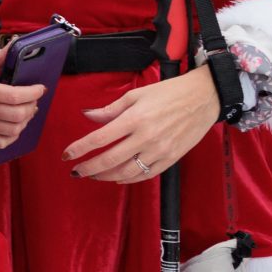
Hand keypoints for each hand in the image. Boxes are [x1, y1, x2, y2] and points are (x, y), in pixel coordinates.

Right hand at [0, 46, 45, 148]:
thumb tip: (16, 44)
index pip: (13, 96)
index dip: (32, 93)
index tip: (40, 88)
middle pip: (16, 114)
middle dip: (32, 106)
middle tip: (34, 99)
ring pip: (13, 129)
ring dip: (26, 120)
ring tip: (27, 110)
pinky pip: (2, 142)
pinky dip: (14, 135)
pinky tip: (15, 125)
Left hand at [63, 67, 219, 181]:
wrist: (204, 98)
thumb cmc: (169, 93)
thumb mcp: (136, 95)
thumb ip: (110, 109)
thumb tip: (87, 116)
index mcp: (134, 119)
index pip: (99, 138)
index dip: (79, 149)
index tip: (66, 155)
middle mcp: (146, 137)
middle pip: (109, 160)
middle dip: (88, 168)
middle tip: (76, 171)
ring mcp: (159, 150)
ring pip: (127, 172)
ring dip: (106, 176)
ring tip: (94, 175)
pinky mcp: (171, 158)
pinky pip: (146, 175)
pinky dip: (129, 179)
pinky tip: (118, 177)